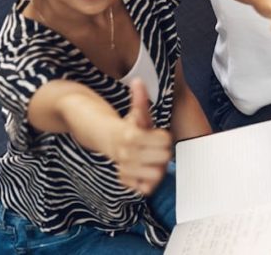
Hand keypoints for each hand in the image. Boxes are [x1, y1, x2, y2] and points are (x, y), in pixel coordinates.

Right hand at [112, 79, 172, 195]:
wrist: (105, 140)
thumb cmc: (127, 126)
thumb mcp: (137, 112)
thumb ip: (140, 98)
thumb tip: (138, 81)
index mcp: (132, 135)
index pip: (165, 140)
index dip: (164, 137)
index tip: (158, 135)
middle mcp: (127, 154)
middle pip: (164, 158)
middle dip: (164, 153)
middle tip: (158, 149)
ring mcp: (126, 169)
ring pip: (156, 175)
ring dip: (159, 168)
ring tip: (154, 161)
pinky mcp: (125, 181)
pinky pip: (145, 188)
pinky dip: (149, 182)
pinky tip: (146, 172)